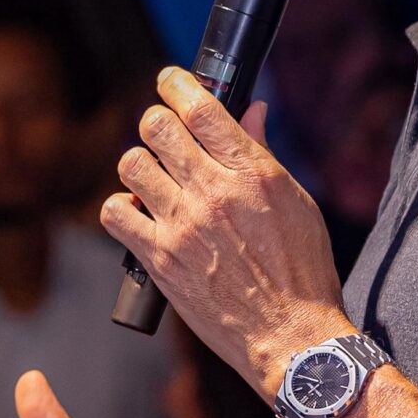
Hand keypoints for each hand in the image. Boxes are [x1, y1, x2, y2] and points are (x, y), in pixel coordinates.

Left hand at [104, 68, 349, 396]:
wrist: (291, 336)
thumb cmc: (302, 272)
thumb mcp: (296, 202)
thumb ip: (263, 153)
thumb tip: (250, 111)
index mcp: (252, 173)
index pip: (201, 108)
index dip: (177, 84)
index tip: (169, 80)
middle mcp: (213, 193)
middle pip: (157, 127)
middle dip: (157, 121)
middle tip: (164, 135)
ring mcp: (182, 226)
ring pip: (131, 164)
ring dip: (139, 165)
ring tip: (154, 180)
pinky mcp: (159, 259)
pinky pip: (114, 212)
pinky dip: (122, 209)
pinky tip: (140, 215)